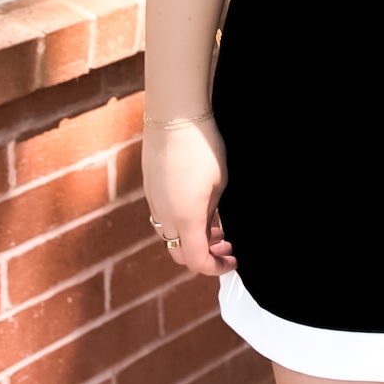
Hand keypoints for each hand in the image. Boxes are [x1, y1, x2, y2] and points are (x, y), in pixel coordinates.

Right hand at [142, 118, 237, 276]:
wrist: (175, 116)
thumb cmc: (203, 147)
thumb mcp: (220, 183)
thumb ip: (214, 212)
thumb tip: (212, 226)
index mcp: (186, 219)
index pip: (197, 261)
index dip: (217, 268)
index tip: (233, 261)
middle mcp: (165, 216)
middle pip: (180, 253)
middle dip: (205, 256)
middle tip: (226, 246)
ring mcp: (154, 202)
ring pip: (170, 235)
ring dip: (192, 238)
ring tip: (216, 226)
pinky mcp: (151, 188)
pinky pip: (164, 216)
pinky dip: (181, 221)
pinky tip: (198, 207)